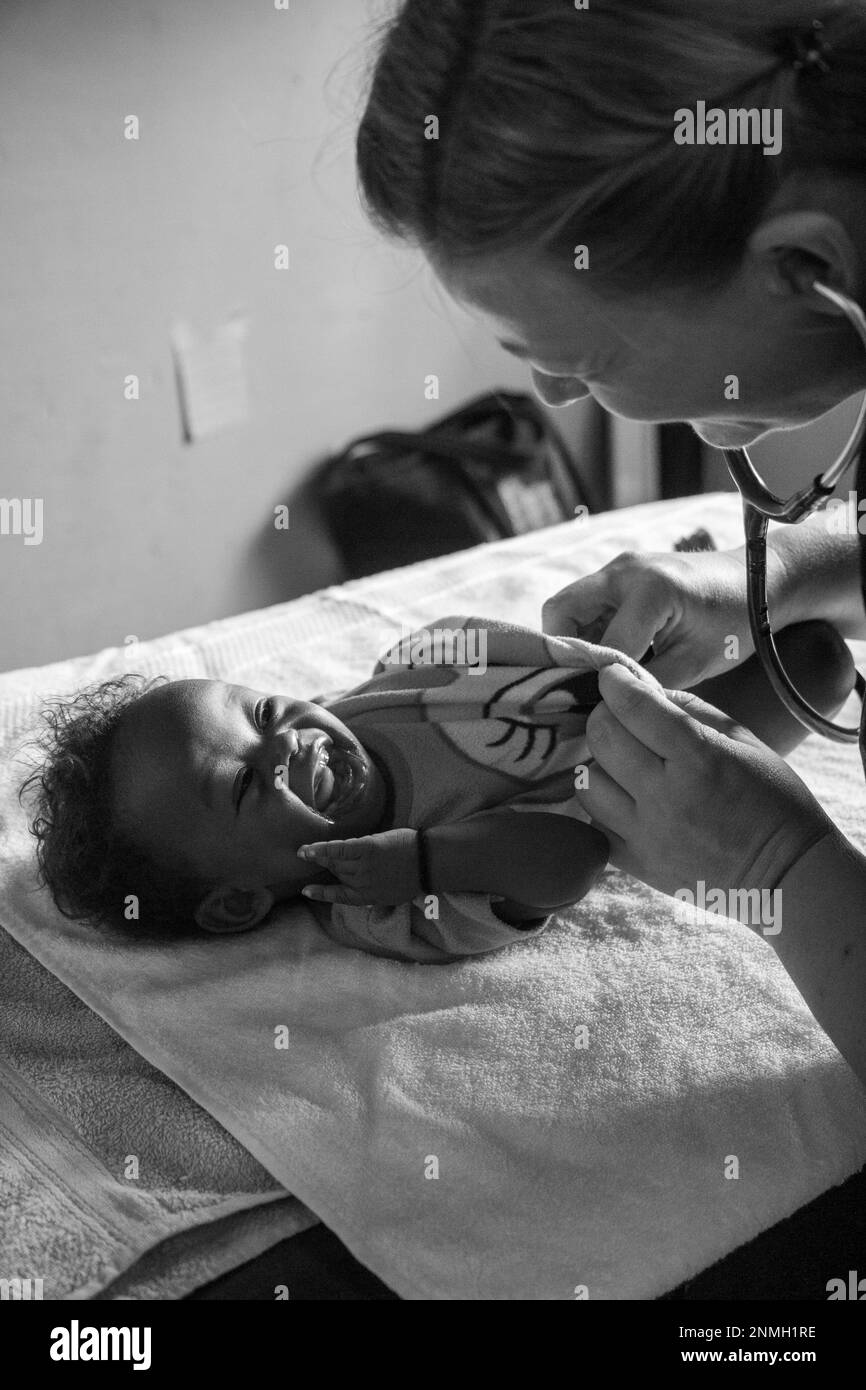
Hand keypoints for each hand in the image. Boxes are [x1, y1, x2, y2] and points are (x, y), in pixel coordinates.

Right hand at [297, 828, 421, 906]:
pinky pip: (339, 850)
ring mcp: (363, 866)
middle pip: (338, 873)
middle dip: (325, 868)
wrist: (429, 862)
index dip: (322, 894)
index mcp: (370, 896)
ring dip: (319, 857)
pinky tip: (309, 849)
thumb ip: (377, 887)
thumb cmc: (416, 875)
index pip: (341, 896)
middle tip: (310, 860)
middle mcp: (363, 883)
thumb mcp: (395, 891)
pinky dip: (322, 849)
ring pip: (336, 862)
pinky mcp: (366, 849)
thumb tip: (364, 880)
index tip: (307, 892)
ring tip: (304, 853)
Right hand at [542, 548, 784, 687]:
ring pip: (568, 607)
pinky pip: (586, 604)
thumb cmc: (734, 621)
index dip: (595, 681)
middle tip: (578, 686)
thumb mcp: (695, 662)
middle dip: (562, 653)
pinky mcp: (620, 574)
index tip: (594, 709)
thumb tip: (609, 707)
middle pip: (560, 611)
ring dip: (573, 641)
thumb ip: (649, 684)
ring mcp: (619, 568)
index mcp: (651, 590)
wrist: (756, 581)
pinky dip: (588, 632)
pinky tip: (610, 657)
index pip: (601, 646)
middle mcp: (624, 570)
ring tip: (595, 674)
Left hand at [576, 664, 833, 899]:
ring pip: (588, 782)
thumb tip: (647, 690)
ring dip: (599, 764)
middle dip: (605, 716)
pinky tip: (623, 800)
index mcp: (699, 758)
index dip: (616, 682)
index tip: (612, 674)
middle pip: (602, 738)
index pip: (637, 707)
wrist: (785, 875)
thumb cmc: (772, 800)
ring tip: (623, 764)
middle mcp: (666, 796)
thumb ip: (693, 709)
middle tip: (620, 718)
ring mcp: (646, 833)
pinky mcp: (636, 864)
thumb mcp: (745, 741)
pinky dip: (601, 806)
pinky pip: (593, 824)